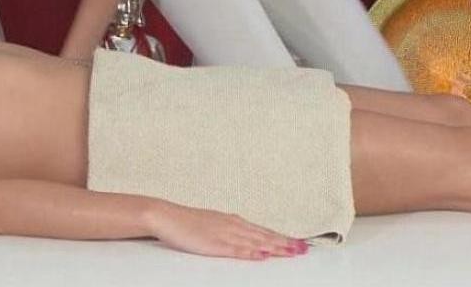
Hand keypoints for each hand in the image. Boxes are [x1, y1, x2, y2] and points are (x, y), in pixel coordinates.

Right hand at [146, 202, 308, 259]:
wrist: (166, 216)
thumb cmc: (186, 222)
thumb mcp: (213, 224)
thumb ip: (230, 230)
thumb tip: (245, 236)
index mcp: (233, 221)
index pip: (263, 231)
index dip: (282, 237)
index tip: (298, 243)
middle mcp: (233, 225)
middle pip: (265, 236)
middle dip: (285, 243)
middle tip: (304, 249)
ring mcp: (224, 234)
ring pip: (256, 242)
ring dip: (275, 247)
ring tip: (292, 252)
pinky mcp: (214, 243)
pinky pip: (236, 249)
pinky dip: (251, 252)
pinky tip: (262, 256)